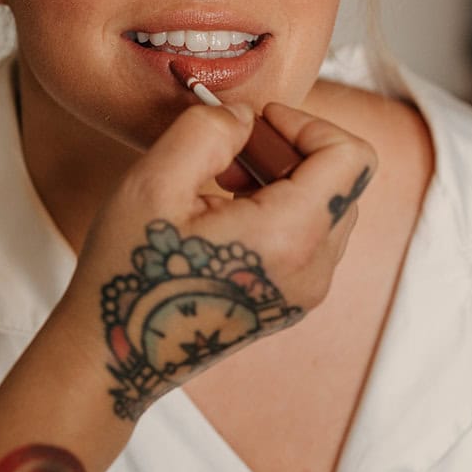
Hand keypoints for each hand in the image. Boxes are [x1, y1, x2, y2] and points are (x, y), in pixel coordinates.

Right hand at [62, 101, 375, 420]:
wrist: (120, 355)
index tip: (256, 123)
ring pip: (326, 207)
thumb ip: (206, 132)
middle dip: (290, 151)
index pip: (351, 157)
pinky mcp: (291, 301)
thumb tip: (243, 117)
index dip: (307, 123)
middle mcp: (313, 270)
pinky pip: (308, 238)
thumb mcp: (152, 184)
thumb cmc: (129, 274)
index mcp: (290, 238)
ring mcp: (306, 291)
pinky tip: (221, 218)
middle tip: (229, 154)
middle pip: (341, 180)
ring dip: (282, 181)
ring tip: (219, 187)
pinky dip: (276, 211)